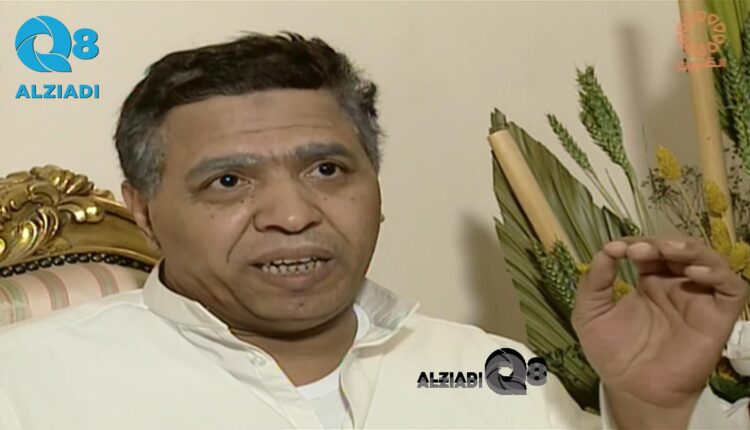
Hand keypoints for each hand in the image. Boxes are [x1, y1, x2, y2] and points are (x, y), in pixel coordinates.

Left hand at [571, 237, 747, 426]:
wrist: (632, 391)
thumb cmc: (611, 353)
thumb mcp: (590, 313)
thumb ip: (594, 281)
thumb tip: (606, 249)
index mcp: (648, 280)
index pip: (650, 248)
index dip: (636, 242)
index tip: (616, 249)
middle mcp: (675, 285)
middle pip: (679, 248)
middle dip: (660, 242)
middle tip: (638, 249)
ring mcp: (698, 300)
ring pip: (708, 260)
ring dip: (689, 249)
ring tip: (667, 250)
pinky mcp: (717, 318)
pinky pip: (732, 289)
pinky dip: (718, 275)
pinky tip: (693, 274)